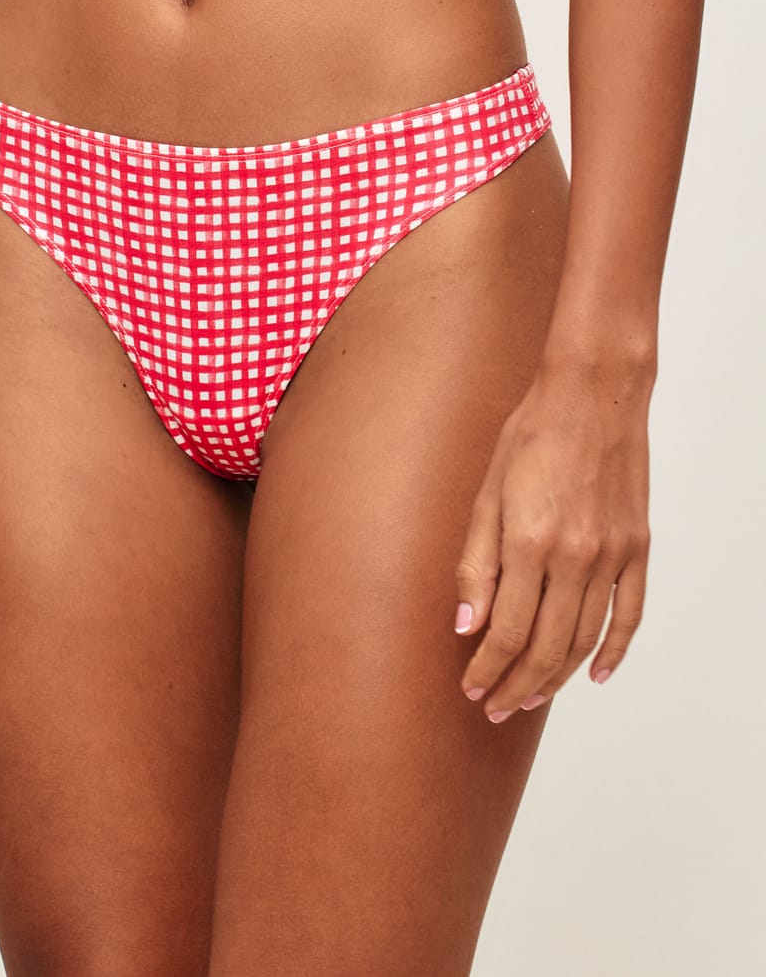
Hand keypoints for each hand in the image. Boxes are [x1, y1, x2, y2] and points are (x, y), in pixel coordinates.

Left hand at [453, 356, 652, 721]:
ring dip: (556, 676)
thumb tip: (466, 624)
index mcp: (529, 542)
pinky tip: (594, 675)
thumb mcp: (487, 493)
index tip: (471, 689)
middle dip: (515, 684)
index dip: (486, 668)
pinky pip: (629, 614)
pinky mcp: (637, 548)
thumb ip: (476, 563)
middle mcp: (575, 557)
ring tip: (531, 697)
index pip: (504, 631)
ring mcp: (612, 555)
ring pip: (584, 639)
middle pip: (544, 646)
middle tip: (495, 707)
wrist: (593, 396)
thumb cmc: (531, 436)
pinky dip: (614, 651)